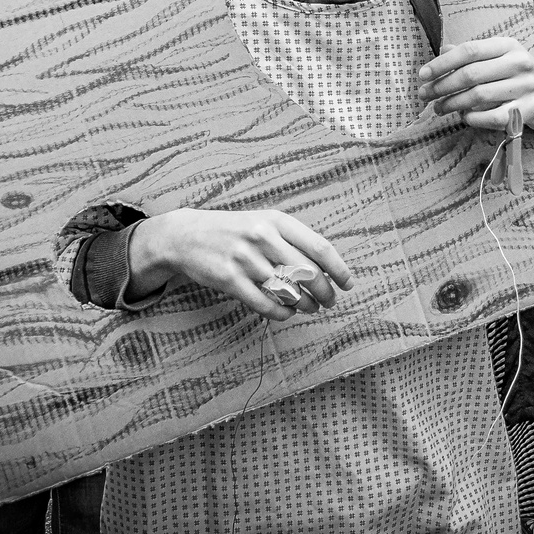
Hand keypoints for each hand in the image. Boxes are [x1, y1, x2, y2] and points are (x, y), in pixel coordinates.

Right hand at [130, 209, 352, 320]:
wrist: (186, 235)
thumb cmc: (234, 230)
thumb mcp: (264, 222)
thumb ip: (292, 240)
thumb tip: (326, 267)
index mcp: (277, 220)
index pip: (320, 247)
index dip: (338, 269)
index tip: (348, 284)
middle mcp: (263, 237)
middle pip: (308, 273)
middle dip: (324, 293)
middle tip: (329, 302)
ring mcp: (245, 259)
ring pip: (288, 291)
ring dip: (304, 305)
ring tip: (308, 308)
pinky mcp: (229, 280)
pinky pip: (265, 304)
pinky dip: (281, 313)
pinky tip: (286, 313)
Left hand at [417, 39, 533, 148]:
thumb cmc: (519, 77)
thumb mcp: (500, 59)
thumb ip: (472, 54)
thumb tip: (442, 50)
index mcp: (508, 46)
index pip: (468, 51)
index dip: (442, 63)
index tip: (423, 75)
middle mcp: (519, 62)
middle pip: (470, 75)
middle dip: (442, 87)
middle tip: (425, 96)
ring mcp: (527, 86)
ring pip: (478, 97)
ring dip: (452, 104)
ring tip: (439, 108)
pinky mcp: (530, 109)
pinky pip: (493, 116)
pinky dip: (474, 118)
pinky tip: (464, 117)